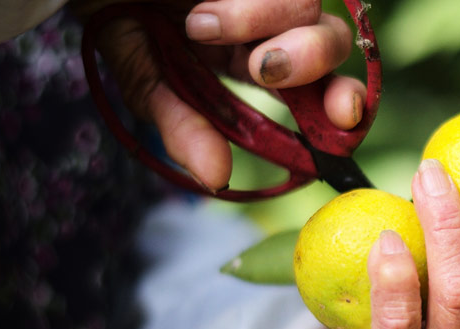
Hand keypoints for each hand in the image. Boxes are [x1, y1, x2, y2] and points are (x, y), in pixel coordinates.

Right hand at [74, 0, 364, 189]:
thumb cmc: (115, 12)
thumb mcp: (145, 77)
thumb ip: (181, 126)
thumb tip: (216, 181)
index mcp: (254, 63)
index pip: (319, 90)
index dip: (344, 104)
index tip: (344, 118)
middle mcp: (269, 25)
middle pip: (331, 45)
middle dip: (310, 61)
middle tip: (264, 67)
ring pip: (309, 7)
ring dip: (261, 21)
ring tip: (201, 24)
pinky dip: (253, 4)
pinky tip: (206, 4)